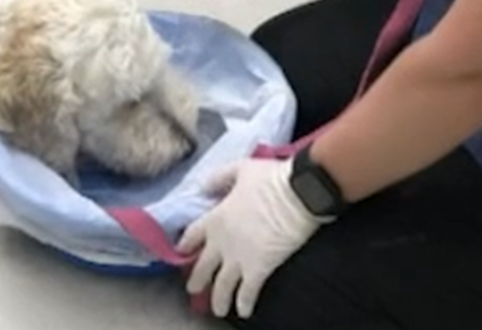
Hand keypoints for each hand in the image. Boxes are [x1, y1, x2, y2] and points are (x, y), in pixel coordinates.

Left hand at [178, 158, 323, 318]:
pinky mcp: (259, 269)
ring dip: (217, 299)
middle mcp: (221, 241)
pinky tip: (243, 312)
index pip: (192, 235)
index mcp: (215, 217)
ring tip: (217, 309)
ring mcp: (238, 258)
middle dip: (196, 280)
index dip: (185, 245)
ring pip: (221, 285)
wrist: (298, 194)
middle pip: (202, 266)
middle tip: (193, 289)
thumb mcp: (240, 169)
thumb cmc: (271, 179)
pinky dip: (243, 304)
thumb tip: (202, 187)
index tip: (182, 252)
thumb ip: (219, 178)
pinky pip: (247, 293)